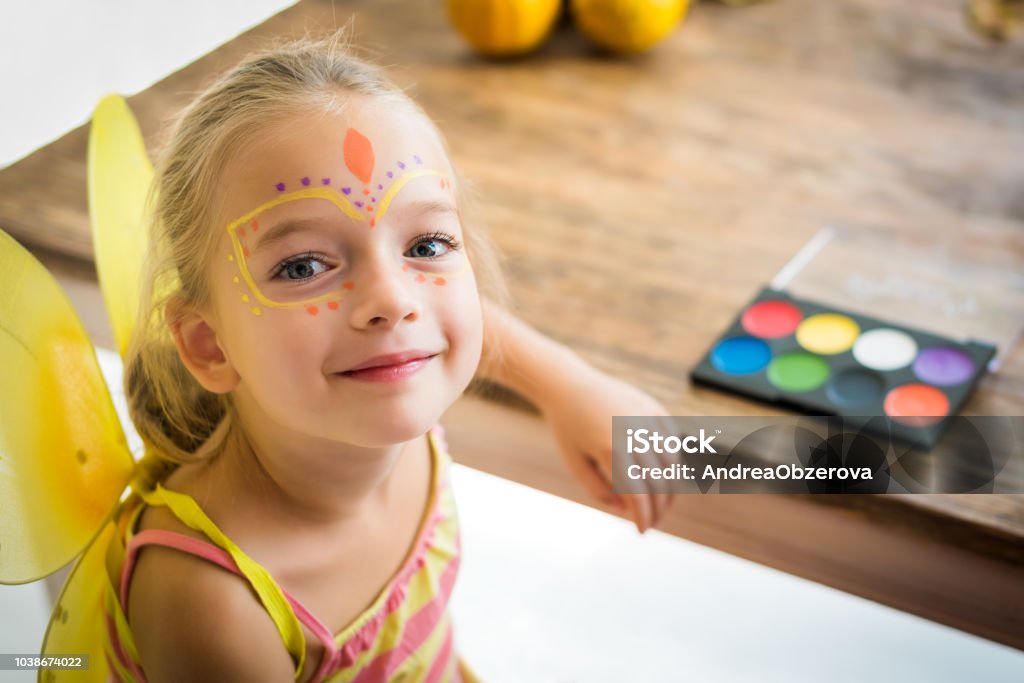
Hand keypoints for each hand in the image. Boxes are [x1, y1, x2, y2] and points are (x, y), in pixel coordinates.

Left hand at [537, 359, 676, 533]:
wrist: (569, 385)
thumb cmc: (568, 428)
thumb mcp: (575, 464)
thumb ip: (599, 490)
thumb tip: (626, 510)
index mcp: (610, 448)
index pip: (637, 493)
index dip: (643, 516)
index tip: (643, 531)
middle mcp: (632, 431)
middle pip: (659, 481)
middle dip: (658, 508)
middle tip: (652, 522)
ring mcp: (646, 417)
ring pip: (672, 463)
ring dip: (670, 488)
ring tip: (660, 504)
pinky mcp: (653, 407)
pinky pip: (672, 440)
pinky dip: (672, 462)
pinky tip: (664, 477)